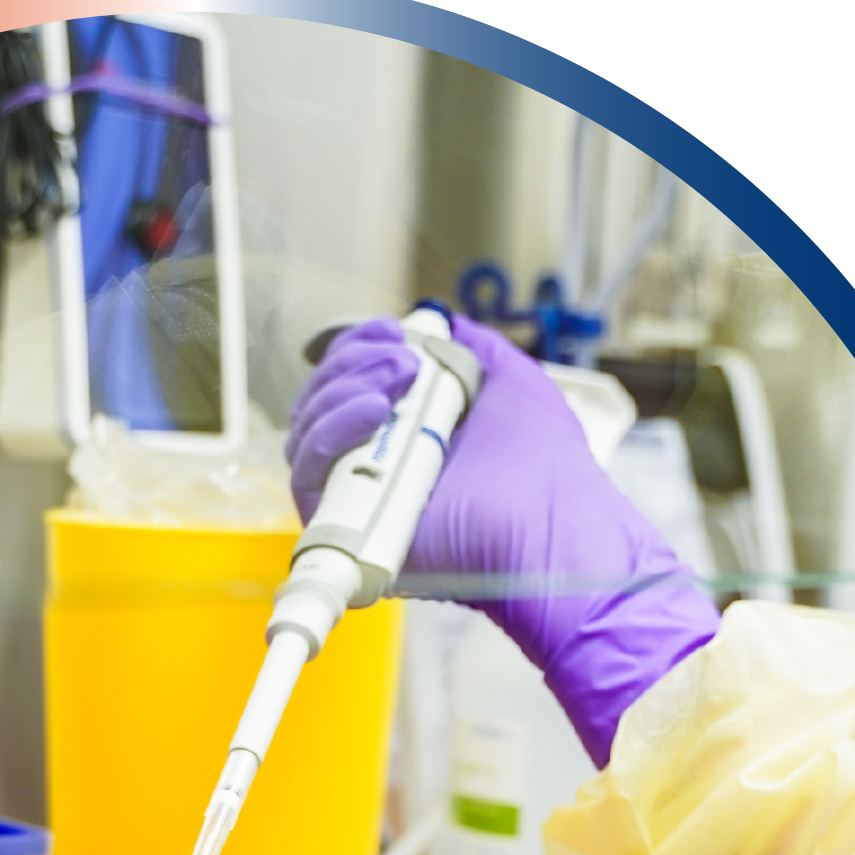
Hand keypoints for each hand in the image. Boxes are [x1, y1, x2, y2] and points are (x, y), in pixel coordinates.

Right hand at [286, 316, 719, 766]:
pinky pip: (307, 476)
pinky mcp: (347, 531)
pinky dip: (330, 431)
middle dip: (351, 365)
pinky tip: (374, 412)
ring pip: (307, 436)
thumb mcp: (511, 382)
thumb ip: (471, 349)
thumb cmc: (544, 468)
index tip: (393, 334)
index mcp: (409, 434)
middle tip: (400, 360)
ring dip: (340, 391)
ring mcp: (360, 499)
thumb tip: (435, 323)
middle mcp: (378, 466)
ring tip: (394, 385)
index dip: (360, 351)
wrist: (548, 527)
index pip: (352, 385)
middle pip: (321, 404)